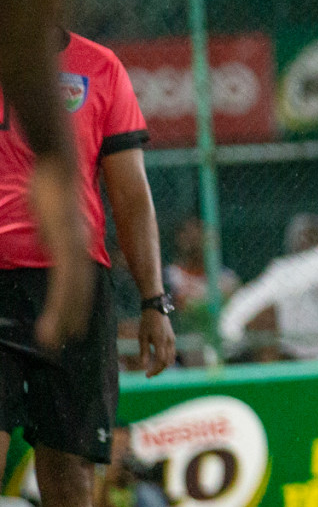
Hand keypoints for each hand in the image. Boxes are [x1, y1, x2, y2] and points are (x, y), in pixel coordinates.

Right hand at [30, 163, 91, 348]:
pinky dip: (62, 304)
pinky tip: (55, 319)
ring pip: (72, 294)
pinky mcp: (66, 245)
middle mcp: (78, 251)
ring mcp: (73, 249)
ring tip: (50, 341)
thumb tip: (49, 243)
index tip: (70, 323)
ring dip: (62, 319)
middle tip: (61, 340)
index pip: (78, 281)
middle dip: (69, 317)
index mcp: (75, 245)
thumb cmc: (52, 186)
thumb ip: (54, 236)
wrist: (60, 165)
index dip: (74, 303)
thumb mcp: (53, 218)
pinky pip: (66, 281)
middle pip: (78, 292)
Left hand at [138, 309, 175, 376]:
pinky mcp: (173, 339)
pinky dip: (166, 360)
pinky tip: (159, 362)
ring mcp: (172, 340)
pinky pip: (172, 353)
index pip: (160, 361)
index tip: (147, 375)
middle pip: (167, 362)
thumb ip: (144, 352)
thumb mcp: (142, 337)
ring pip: (171, 359)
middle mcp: (169, 342)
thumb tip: (143, 365)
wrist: (156, 310)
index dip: (155, 370)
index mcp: (160, 341)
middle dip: (158, 370)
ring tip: (154, 370)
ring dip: (163, 366)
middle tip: (149, 375)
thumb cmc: (146, 323)